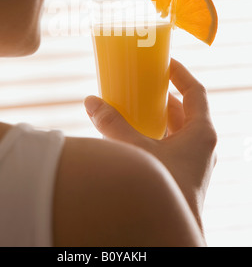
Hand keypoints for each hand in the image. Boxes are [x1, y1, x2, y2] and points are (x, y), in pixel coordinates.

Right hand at [84, 58, 216, 230]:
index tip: (164, 62)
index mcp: (202, 133)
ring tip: (135, 107)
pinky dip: (156, 135)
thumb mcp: (136, 149)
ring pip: (178, 130)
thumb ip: (112, 125)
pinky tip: (135, 136)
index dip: (181, 74)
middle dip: (163, 97)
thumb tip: (92, 102)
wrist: (170, 230)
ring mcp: (194, 161)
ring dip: (158, 117)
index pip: (196, 92)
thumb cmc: (163, 189)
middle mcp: (202, 145)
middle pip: (185, 111)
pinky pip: (172, 145)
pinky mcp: (183, 174)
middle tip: (143, 85)